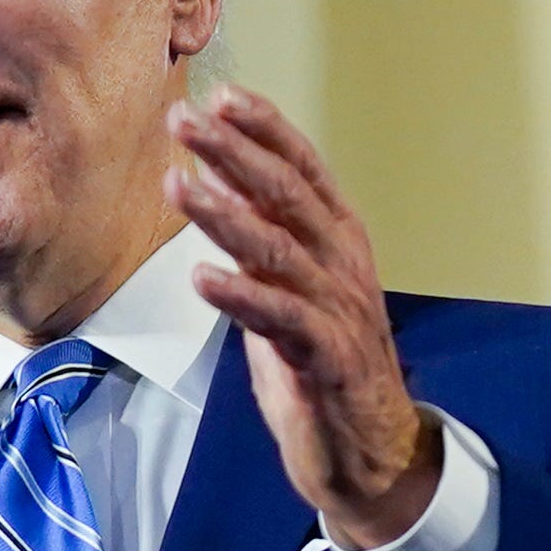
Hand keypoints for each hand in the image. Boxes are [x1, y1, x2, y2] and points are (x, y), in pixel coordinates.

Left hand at [168, 85, 439, 549]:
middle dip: (234, 155)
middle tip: (183, 122)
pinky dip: (242, 296)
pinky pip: (283, 320)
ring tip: (178, 185)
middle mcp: (345, 267)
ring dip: (226, 214)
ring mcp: (339, 312)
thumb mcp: (292, 289)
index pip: (305, 170)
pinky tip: (203, 277)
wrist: (372, 454)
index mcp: (340, 243)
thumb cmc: (324, 368)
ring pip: (281, 250)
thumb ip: (264, 239)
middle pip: (289, 197)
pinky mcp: (328, 360)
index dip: (266, 130)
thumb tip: (222, 180)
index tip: (220, 96)